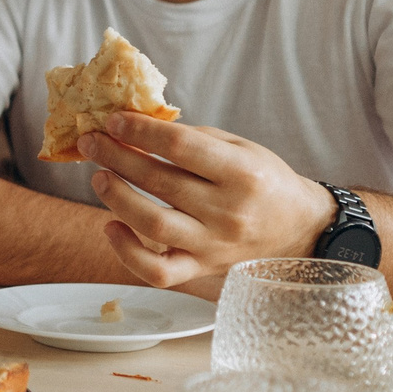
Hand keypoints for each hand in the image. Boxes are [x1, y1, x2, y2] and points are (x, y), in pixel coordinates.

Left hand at [76, 111, 337, 287]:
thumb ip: (193, 139)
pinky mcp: (202, 270)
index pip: (182, 148)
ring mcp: (214, 246)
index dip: (142, 131)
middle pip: (161, 182)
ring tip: (99, 176)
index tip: (114, 120)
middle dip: (118, 157)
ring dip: (118, 197)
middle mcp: (229, 212)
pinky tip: (111, 226)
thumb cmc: (265, 183)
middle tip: (92, 142)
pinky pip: (158, 271)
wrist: (300, 232)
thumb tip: (137, 126)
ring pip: (154, 226)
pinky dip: (127, 252)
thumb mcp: (242, 149)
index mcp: (243, 173)